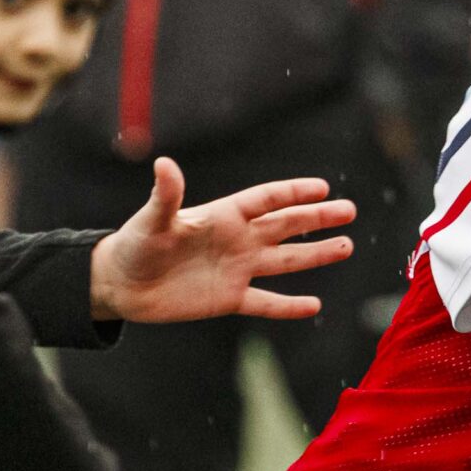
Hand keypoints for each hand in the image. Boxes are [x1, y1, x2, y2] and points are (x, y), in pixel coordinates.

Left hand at [90, 159, 355, 324]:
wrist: (122, 285)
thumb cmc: (134, 245)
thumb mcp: (152, 220)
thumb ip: (166, 195)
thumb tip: (164, 164)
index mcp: (223, 216)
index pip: (266, 200)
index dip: (293, 193)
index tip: (323, 187)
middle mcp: (236, 240)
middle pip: (285, 226)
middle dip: (317, 218)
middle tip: (349, 211)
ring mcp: (236, 269)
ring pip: (285, 261)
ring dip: (315, 254)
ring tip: (346, 246)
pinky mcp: (229, 299)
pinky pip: (265, 302)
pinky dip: (289, 306)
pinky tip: (314, 305)